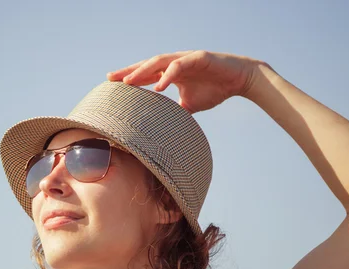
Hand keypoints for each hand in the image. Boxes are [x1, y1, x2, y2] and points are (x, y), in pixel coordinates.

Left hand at [106, 50, 266, 112]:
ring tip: (128, 82)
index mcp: (171, 72)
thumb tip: (162, 131)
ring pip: (159, 62)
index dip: (129, 79)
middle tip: (110, 79)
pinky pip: (180, 66)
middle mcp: (175, 63)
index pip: (146, 74)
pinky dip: (168, 76)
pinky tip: (158, 86)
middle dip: (128, 72)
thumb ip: (174, 113)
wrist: (238, 80)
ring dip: (143, 71)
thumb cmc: (214, 90)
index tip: (111, 86)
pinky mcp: (199, 57)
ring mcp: (186, 58)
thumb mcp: (189, 105)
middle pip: (146, 66)